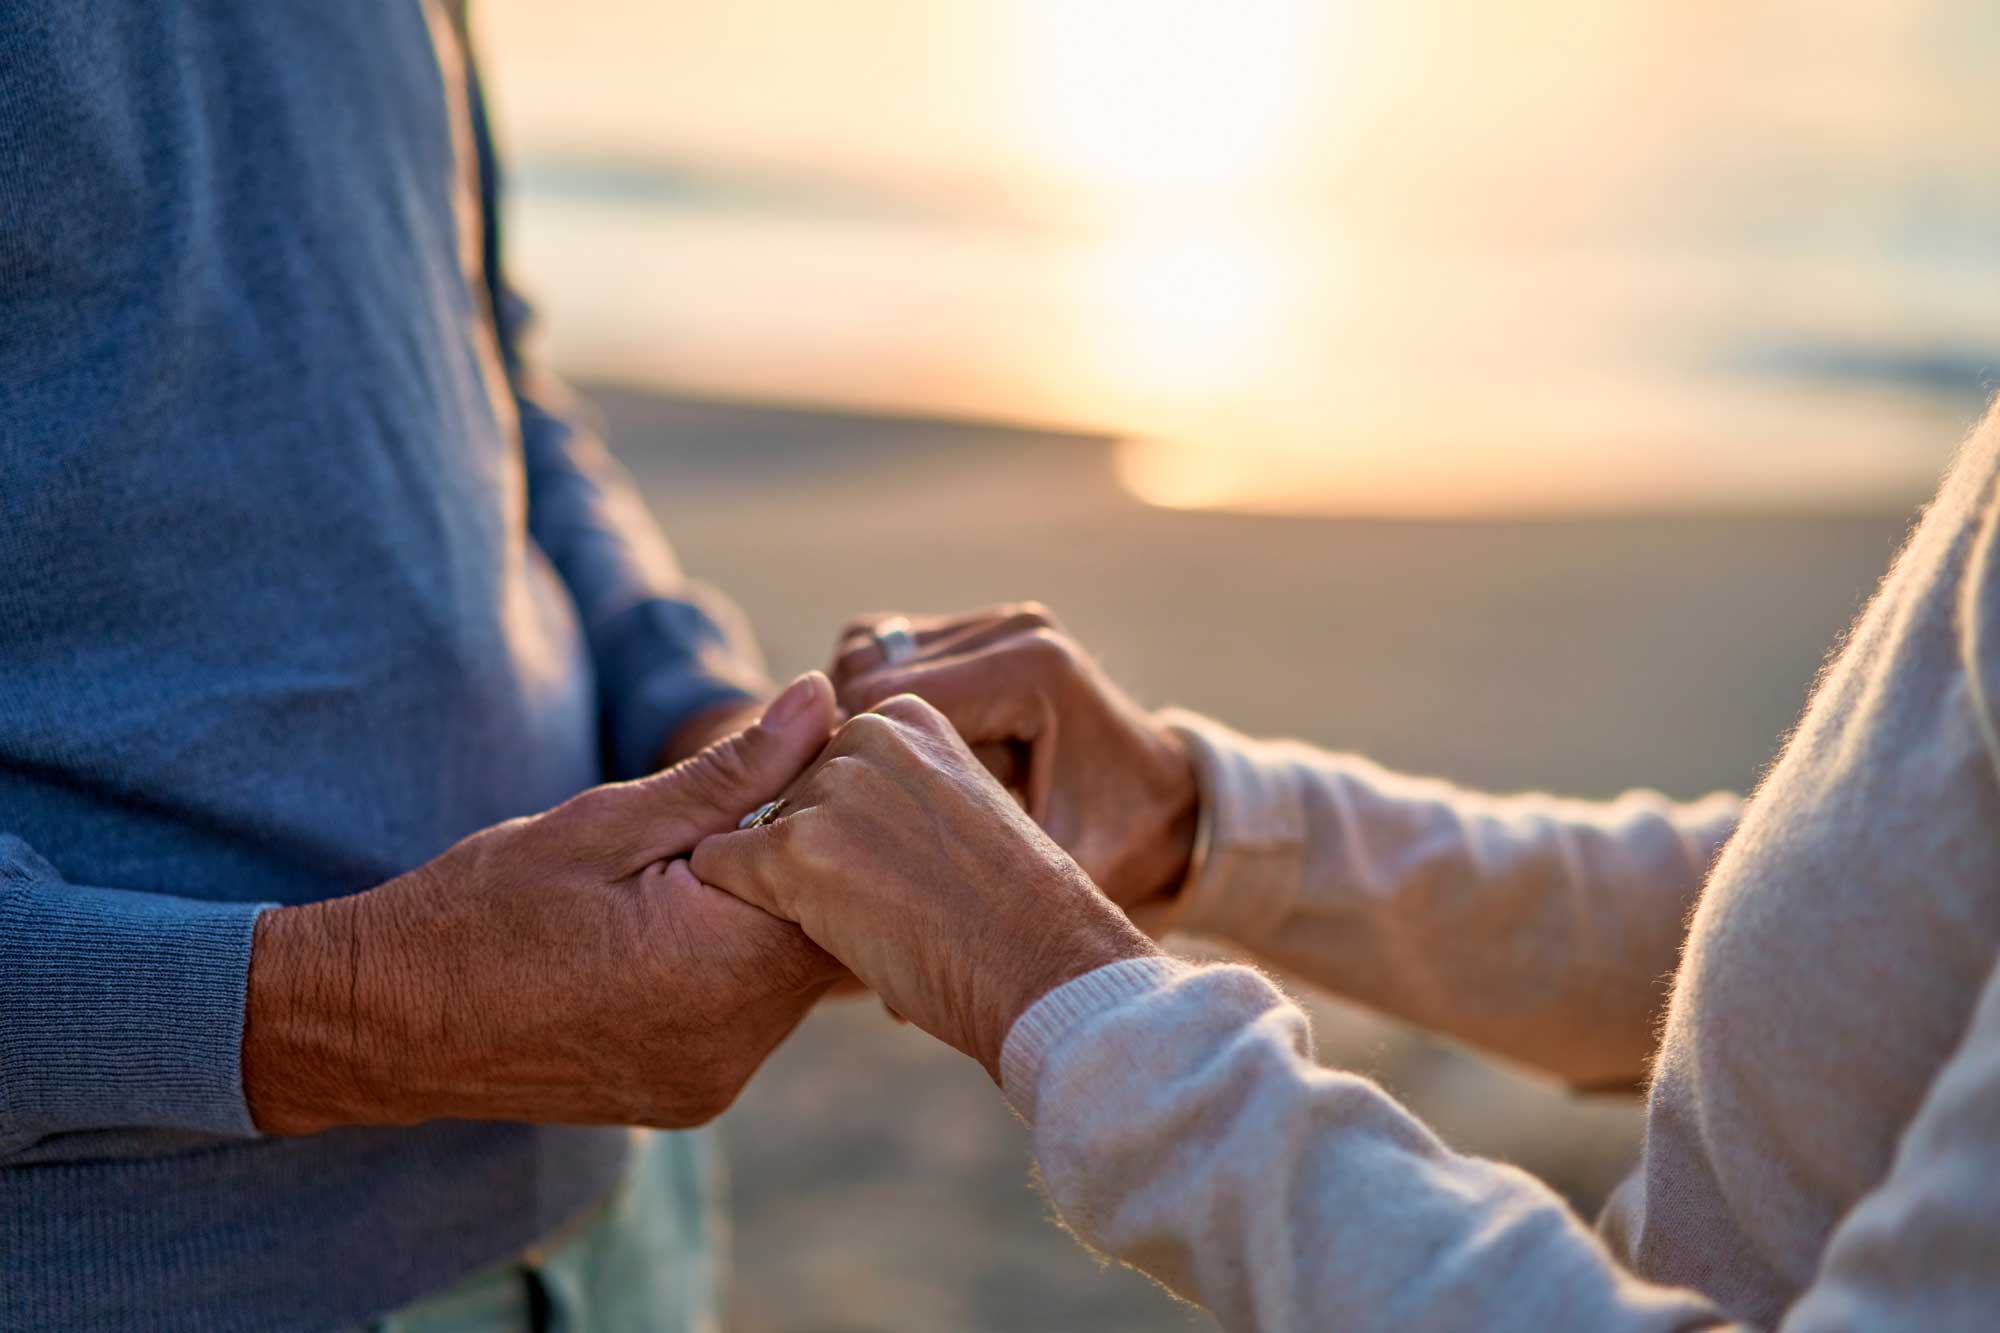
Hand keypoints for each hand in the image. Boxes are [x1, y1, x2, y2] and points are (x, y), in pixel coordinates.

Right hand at [243, 673, 844, 1133]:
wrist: (387, 1021)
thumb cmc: (488, 905)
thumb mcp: (612, 820)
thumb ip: (734, 772)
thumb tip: (822, 702)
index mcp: (722, 967)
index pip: (843, 882)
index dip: (830, 819)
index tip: (790, 778)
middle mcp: (735, 1043)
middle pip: (829, 936)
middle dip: (803, 868)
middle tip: (741, 816)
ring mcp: (714, 1080)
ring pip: (793, 978)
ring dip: (770, 919)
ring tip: (697, 872)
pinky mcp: (693, 1096)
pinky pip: (750, 1016)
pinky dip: (735, 966)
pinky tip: (678, 929)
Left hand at [690, 695, 1158, 1080]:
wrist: (1044, 967)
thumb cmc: (1011, 913)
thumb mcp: (960, 815)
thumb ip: (896, 783)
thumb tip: (823, 778)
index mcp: (908, 716)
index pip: (823, 763)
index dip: (848, 833)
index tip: (911, 868)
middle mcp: (866, 733)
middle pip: (782, 797)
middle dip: (811, 857)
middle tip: (893, 902)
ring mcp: (832, 788)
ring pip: (750, 835)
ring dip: (786, 888)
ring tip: (877, 921)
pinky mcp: (797, 847)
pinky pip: (718, 867)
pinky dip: (745, 908)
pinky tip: (825, 932)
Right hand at [829, 605, 1197, 913]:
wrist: (1178, 809)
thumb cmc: (1124, 857)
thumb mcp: (1052, 884)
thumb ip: (973, 911)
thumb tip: (875, 1005)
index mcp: (1031, 673)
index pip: (880, 700)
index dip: (824, 769)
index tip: (798, 835)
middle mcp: (1015, 629)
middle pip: (862, 669)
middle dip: (822, 746)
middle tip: (802, 822)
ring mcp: (1002, 621)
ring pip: (866, 652)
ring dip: (838, 721)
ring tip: (832, 800)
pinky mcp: (989, 631)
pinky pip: (891, 652)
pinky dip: (866, 704)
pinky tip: (864, 771)